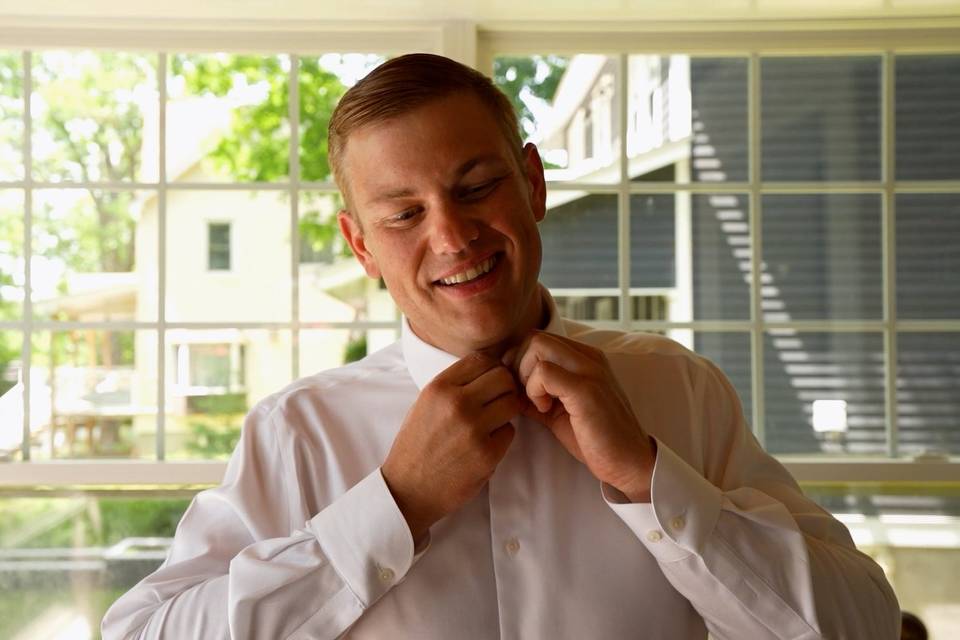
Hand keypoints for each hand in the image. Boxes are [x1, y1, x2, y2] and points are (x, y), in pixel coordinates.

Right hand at [381, 353, 522, 541]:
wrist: (408, 489)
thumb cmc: (416, 445)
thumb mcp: (425, 404)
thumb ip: (453, 385)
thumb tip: (487, 368)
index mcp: (439, 388)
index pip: (481, 359)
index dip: (491, 368)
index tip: (489, 381)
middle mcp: (457, 403)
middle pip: (503, 378)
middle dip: (505, 388)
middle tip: (497, 401)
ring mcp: (473, 428)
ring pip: (512, 403)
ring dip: (506, 411)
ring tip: (491, 422)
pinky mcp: (486, 453)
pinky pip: (509, 432)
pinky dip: (502, 437)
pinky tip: (485, 444)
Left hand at [504, 332, 655, 501]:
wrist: (629, 463)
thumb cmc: (595, 439)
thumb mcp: (558, 410)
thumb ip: (537, 393)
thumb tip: (507, 387)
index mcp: (585, 358)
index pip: (539, 339)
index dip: (521, 363)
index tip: (523, 391)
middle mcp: (589, 357)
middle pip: (534, 337)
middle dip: (519, 366)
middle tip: (526, 396)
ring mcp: (590, 370)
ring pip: (537, 347)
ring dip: (526, 377)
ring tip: (539, 403)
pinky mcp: (586, 389)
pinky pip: (544, 372)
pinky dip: (534, 390)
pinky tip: (546, 410)